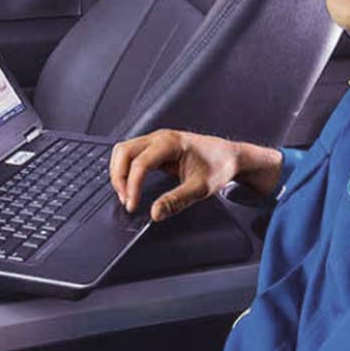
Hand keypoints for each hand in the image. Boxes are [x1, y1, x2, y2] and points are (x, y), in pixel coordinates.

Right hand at [109, 129, 283, 221]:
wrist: (230, 155)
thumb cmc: (219, 166)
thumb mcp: (200, 188)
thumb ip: (176, 200)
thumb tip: (154, 213)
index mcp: (170, 142)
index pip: (140, 163)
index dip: (132, 186)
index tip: (133, 206)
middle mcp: (159, 137)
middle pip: (124, 151)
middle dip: (119, 177)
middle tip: (126, 201)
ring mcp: (155, 140)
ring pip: (124, 151)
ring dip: (120, 173)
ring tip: (126, 195)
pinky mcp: (155, 147)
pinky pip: (131, 155)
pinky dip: (126, 170)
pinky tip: (131, 186)